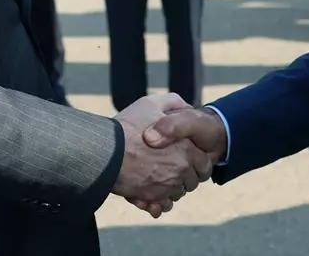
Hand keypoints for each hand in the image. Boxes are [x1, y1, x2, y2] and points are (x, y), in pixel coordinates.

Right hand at [112, 93, 212, 217]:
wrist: (104, 152)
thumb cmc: (127, 127)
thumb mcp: (151, 104)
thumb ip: (172, 103)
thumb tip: (185, 107)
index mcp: (186, 148)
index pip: (204, 164)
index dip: (197, 161)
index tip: (186, 158)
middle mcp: (181, 169)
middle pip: (192, 181)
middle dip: (185, 177)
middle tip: (171, 168)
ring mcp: (167, 186)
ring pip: (178, 194)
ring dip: (171, 189)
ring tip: (158, 178)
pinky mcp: (152, 198)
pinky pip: (163, 205)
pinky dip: (159, 202)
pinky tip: (151, 193)